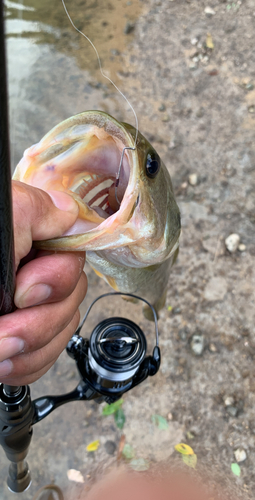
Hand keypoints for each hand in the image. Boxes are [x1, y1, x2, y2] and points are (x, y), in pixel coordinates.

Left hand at [0, 181, 86, 384]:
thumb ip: (31, 210)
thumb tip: (68, 214)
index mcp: (26, 236)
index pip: (73, 253)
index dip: (56, 277)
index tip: (22, 291)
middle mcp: (29, 266)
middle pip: (71, 296)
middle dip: (39, 322)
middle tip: (4, 332)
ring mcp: (23, 303)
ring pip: (61, 328)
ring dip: (31, 348)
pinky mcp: (16, 333)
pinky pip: (44, 354)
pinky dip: (26, 363)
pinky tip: (2, 361)